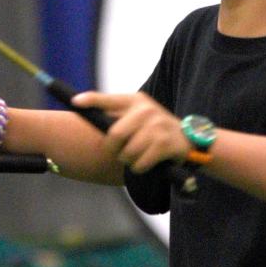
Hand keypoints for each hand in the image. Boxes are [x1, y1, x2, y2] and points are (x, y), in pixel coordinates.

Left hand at [71, 91, 187, 172]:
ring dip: (129, 160)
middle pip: (114, 134)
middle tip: (122, 151)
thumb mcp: (141, 116)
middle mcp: (146, 109)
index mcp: (135, 100)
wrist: (190, 140)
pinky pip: (140, 163)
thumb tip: (90, 118)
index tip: (75, 102)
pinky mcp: (165, 143)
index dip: (90, 100)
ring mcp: (157, 125)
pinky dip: (140, 167)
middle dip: (114, 149)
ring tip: (139, 156)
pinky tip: (149, 162)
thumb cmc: (157, 130)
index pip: (107, 99)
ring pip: (127, 152)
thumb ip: (119, 116)